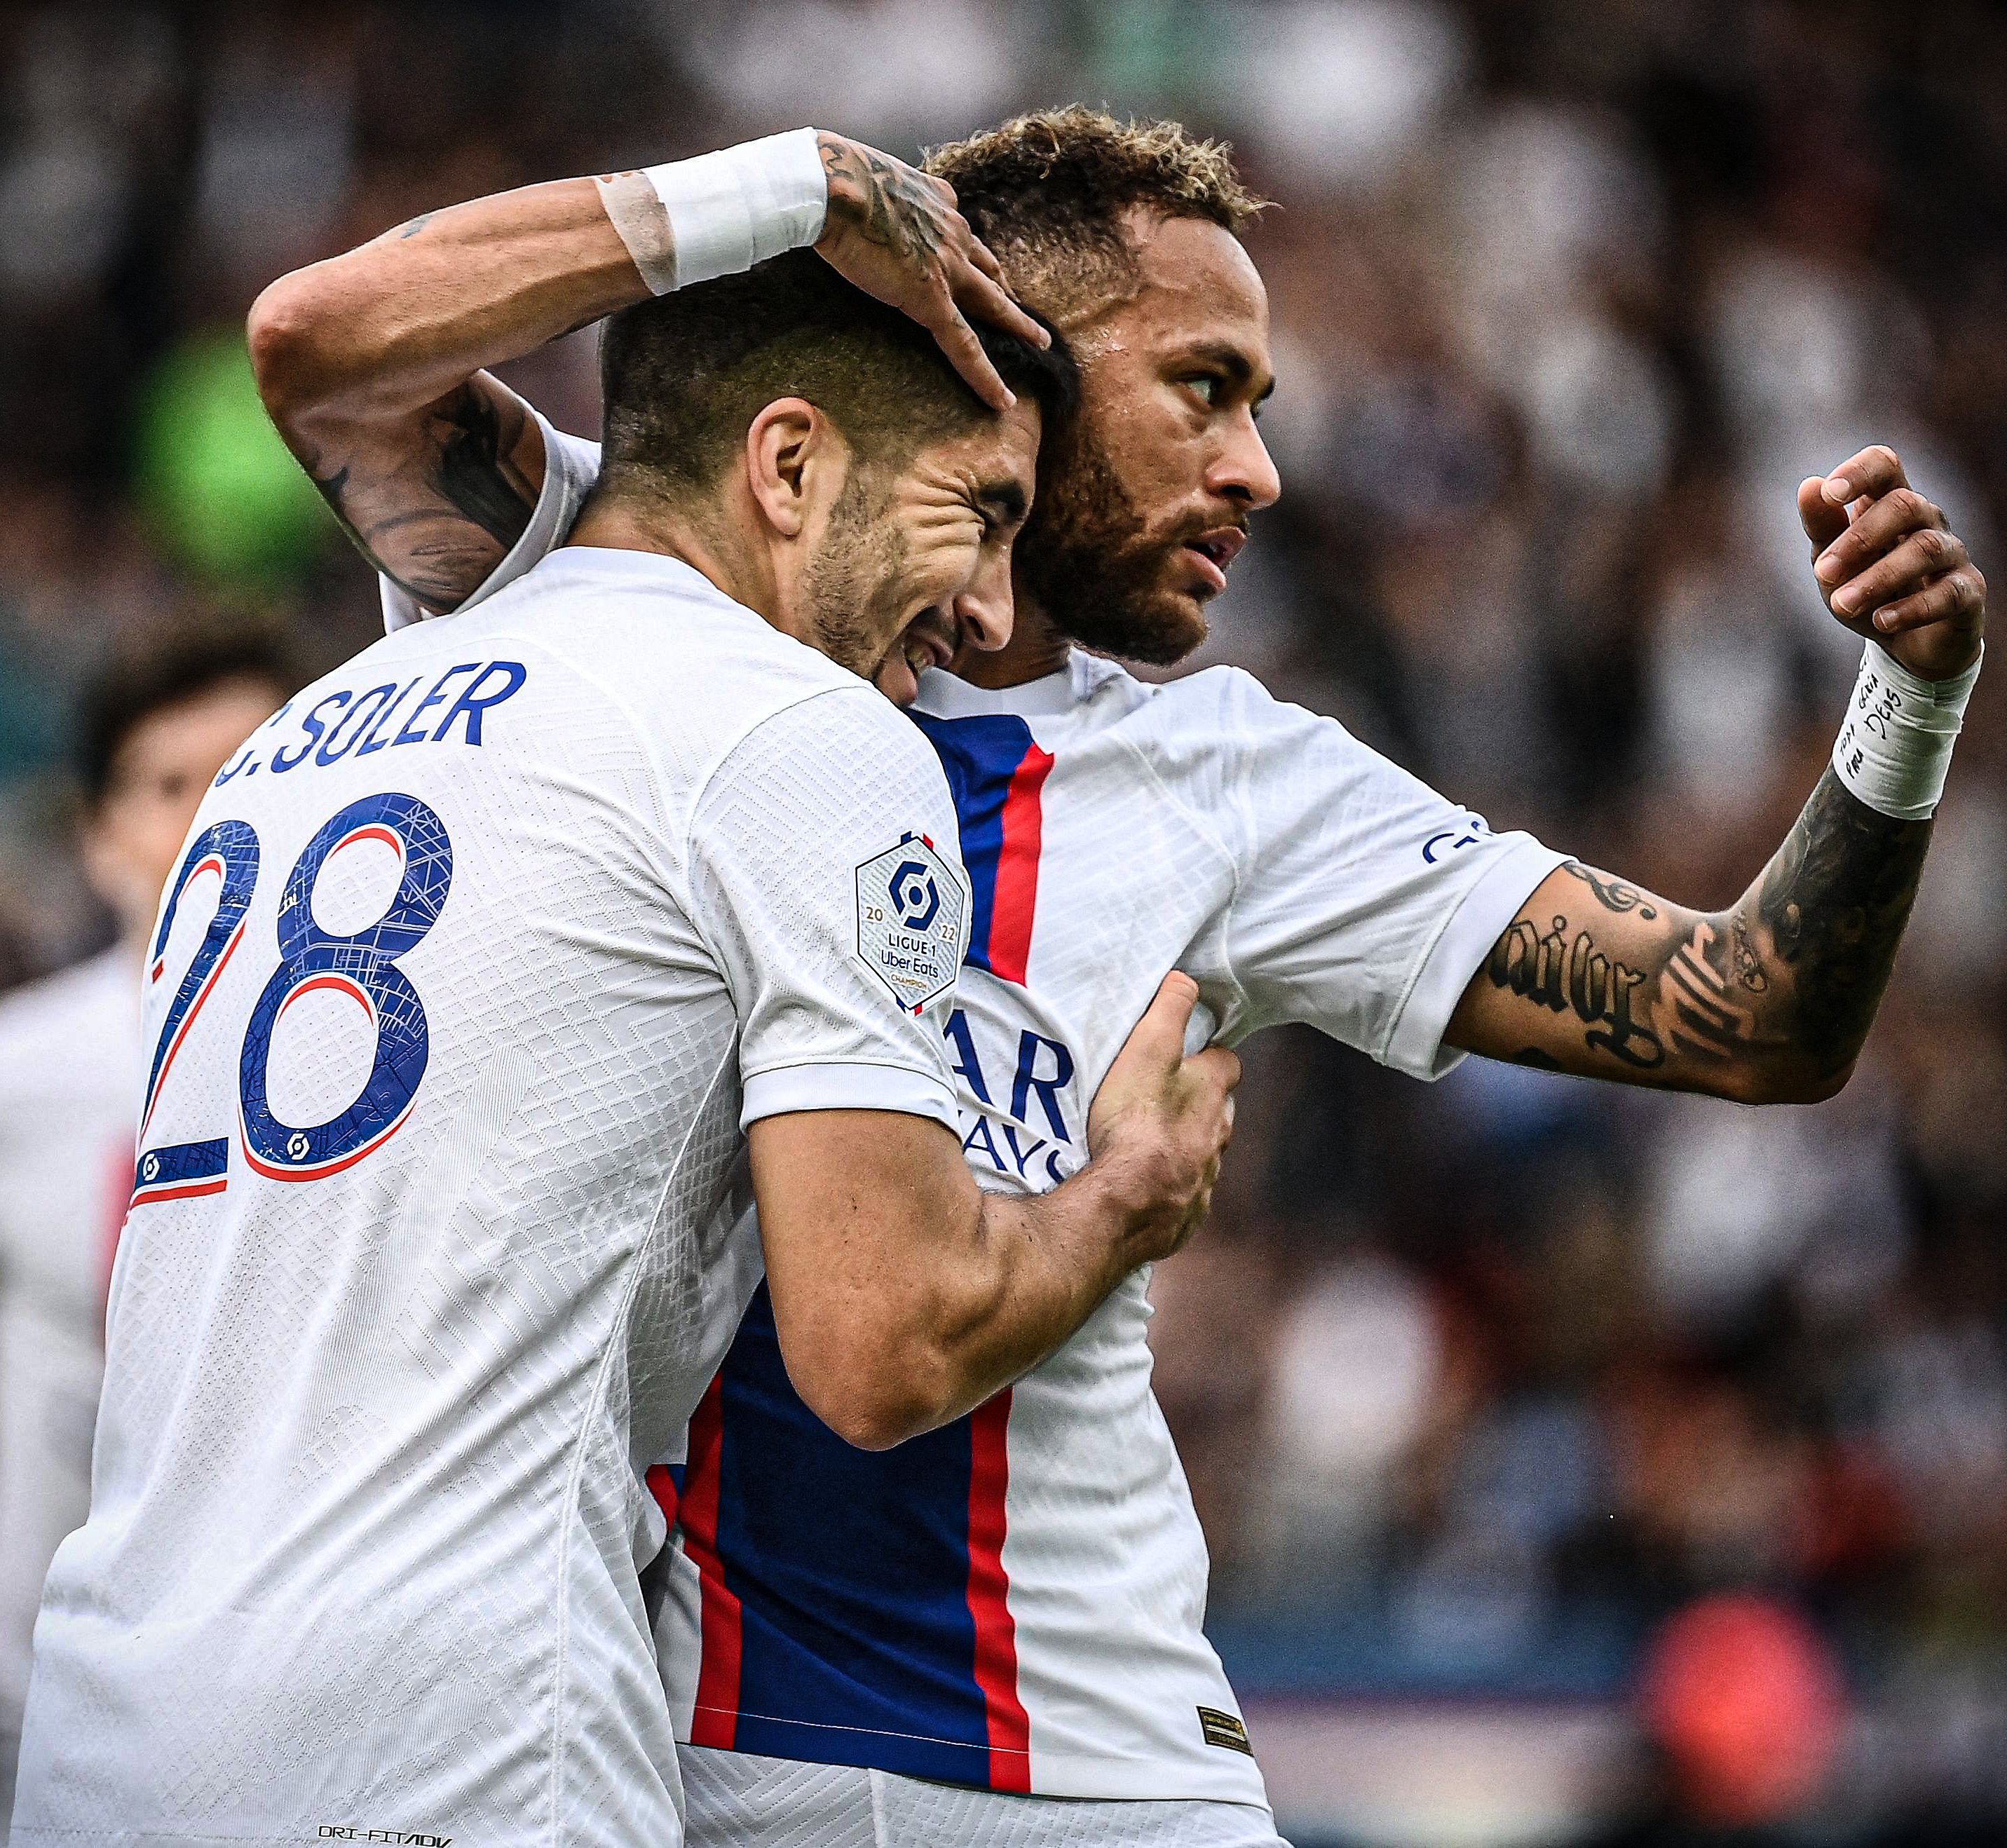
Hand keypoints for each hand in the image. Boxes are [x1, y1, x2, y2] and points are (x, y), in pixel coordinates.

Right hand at [814, 133, 1049, 411]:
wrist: (832, 188)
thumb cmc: (833, 181)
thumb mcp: (871, 177)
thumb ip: (882, 194)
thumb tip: (863, 202)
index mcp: (936, 202)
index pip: (961, 234)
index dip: (972, 253)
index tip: (981, 266)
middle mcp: (951, 232)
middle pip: (989, 267)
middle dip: (1008, 289)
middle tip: (1027, 311)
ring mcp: (947, 266)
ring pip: (993, 302)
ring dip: (1017, 322)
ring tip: (1037, 342)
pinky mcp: (932, 298)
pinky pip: (965, 346)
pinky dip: (985, 376)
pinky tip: (1001, 400)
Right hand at [1086, 973, 1240, 1264]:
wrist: (1125, 1206)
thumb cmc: (1134, 1123)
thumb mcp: (1147, 1049)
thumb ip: (1170, 1010)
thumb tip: (1187, 981)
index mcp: (1214, 1093)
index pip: (1227, 1062)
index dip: (1207, 1056)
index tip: (1182, 1055)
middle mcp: (1219, 1136)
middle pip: (1218, 1111)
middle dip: (1197, 1103)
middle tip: (1158, 1099)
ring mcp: (1206, 1179)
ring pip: (1203, 1153)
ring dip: (1184, 1146)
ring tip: (1145, 1143)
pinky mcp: (1188, 1215)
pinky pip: (1185, 1195)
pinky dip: (1171, 1187)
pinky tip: (1144, 1187)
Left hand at [1800, 445, 1985, 680]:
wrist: (1905, 642)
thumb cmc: (1865, 591)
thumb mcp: (1832, 562)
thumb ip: (1822, 527)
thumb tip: (1809, 485)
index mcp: (1890, 504)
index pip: (1885, 466)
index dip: (1860, 472)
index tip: (1831, 493)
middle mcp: (1927, 520)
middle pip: (1904, 505)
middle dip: (1859, 539)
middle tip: (1822, 573)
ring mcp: (1952, 553)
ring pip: (1924, 549)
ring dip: (1877, 579)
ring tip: (1842, 605)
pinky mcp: (1968, 591)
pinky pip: (1948, 593)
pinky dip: (1912, 608)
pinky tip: (1881, 621)